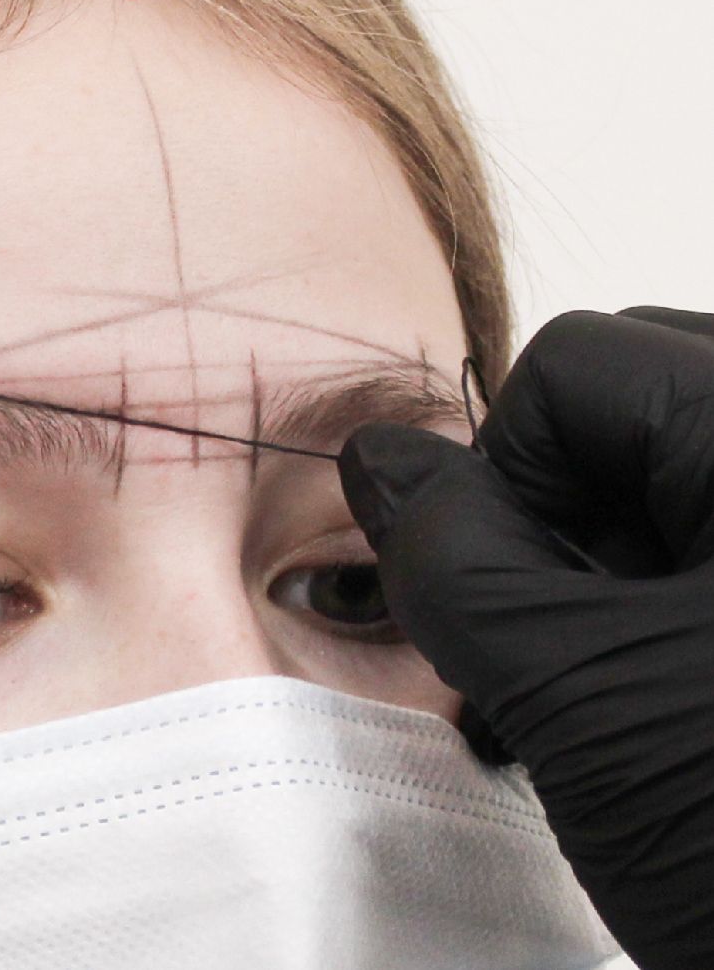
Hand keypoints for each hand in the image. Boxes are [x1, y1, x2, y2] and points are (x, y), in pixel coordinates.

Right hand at [337, 308, 713, 969]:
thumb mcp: (574, 692)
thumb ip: (449, 555)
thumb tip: (377, 456)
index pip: (578, 363)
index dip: (508, 477)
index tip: (529, 609)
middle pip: (637, 399)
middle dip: (569, 513)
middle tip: (582, 643)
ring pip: (680, 468)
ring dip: (618, 564)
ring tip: (633, 686)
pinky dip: (673, 593)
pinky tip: (676, 694)